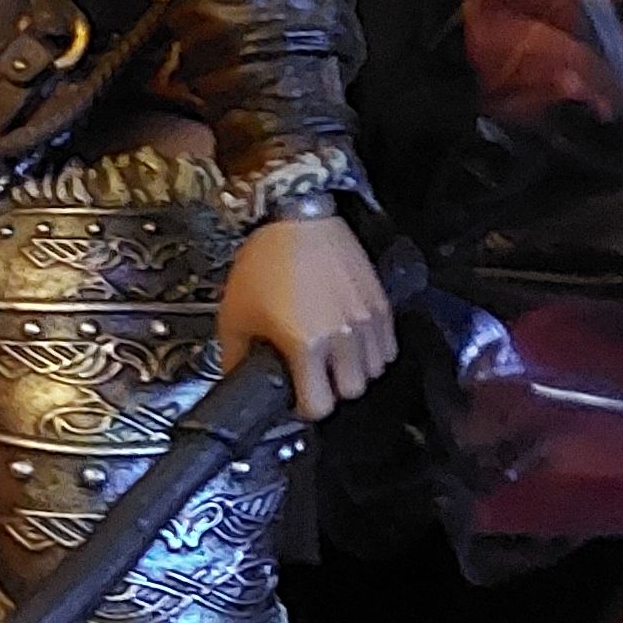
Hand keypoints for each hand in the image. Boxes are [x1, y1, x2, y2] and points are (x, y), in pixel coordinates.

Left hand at [219, 209, 397, 411]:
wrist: (296, 216)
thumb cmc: (267, 259)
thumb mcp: (235, 313)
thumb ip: (235, 357)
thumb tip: (237, 379)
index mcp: (305, 343)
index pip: (319, 406)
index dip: (304, 406)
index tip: (297, 396)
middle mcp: (342, 335)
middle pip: (352, 391)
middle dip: (333, 388)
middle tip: (315, 374)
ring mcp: (366, 319)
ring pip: (375, 371)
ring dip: (355, 370)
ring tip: (334, 355)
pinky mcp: (380, 303)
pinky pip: (388, 346)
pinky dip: (372, 350)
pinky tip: (352, 339)